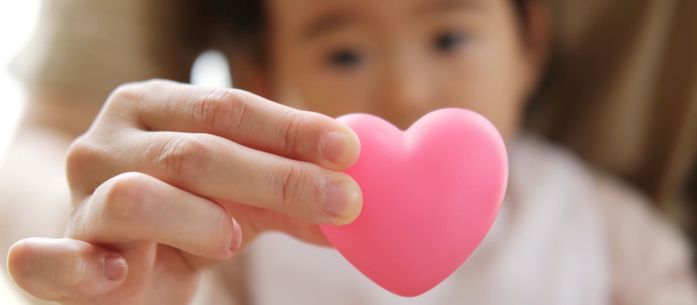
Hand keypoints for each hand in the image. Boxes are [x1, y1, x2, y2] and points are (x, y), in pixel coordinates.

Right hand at [7, 80, 361, 303]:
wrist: (117, 255)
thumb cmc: (187, 213)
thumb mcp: (243, 196)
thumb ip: (291, 195)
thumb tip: (357, 198)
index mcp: (155, 107)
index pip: (228, 108)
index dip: (291, 129)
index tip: (347, 151)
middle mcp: (110, 140)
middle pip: (197, 151)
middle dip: (278, 177)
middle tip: (342, 201)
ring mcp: (80, 196)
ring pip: (140, 196)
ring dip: (200, 220)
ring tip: (231, 238)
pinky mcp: (60, 256)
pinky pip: (54, 259)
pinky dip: (84, 266)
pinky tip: (120, 273)